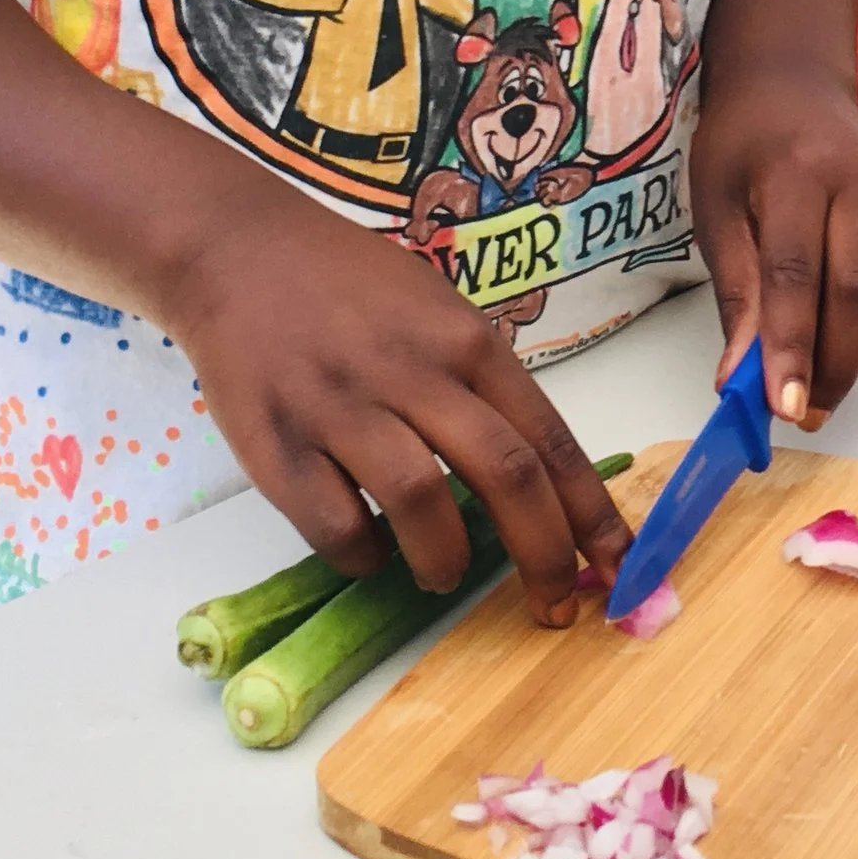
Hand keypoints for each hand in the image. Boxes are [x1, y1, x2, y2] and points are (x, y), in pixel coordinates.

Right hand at [166, 201, 628, 622]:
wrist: (237, 253)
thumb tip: (543, 484)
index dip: (591, 515)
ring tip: (443, 574)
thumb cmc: (351, 288)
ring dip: (446, 561)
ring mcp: (342, 408)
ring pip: (422, 505)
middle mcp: (412, 372)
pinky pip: (337, 527)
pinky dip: (364, 556)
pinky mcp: (277, 446)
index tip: (620, 570)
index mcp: (466, 341)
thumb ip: (483, 386)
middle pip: (504, 475)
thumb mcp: (438, 313)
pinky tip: (368, 548)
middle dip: (544, 555)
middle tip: (553, 606)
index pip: (549, 439)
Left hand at [693, 62, 857, 429]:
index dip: (792, 346)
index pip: (797, 273)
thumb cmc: (744, 148)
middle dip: (833, 367)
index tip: (785, 408)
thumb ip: (736, 294)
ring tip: (820, 372)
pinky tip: (848, 336)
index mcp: (797, 172)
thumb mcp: (715, 210)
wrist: (795, 87)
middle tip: (804, 413)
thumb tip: (741, 380)